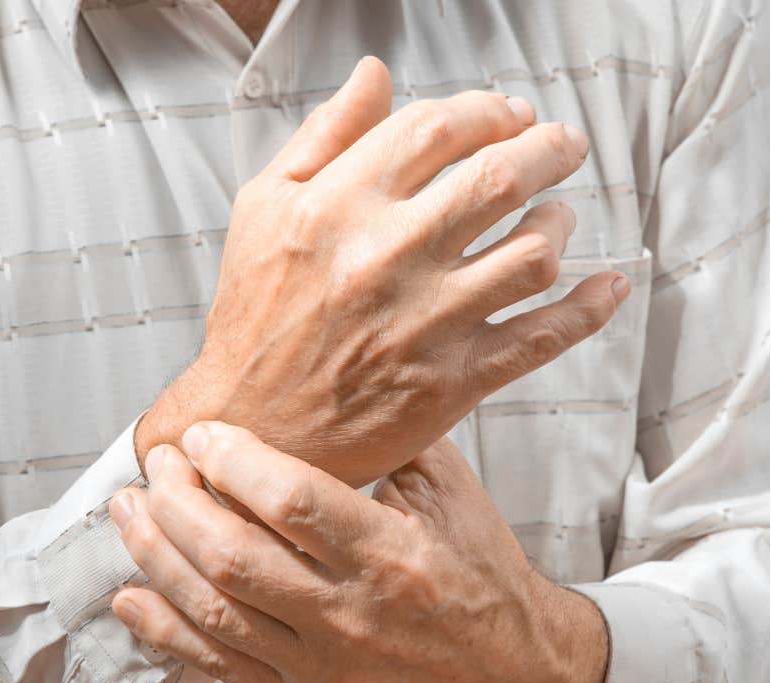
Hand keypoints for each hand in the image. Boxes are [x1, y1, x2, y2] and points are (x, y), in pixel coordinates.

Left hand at [111, 422, 608, 682]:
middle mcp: (350, 615)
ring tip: (129, 513)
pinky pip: (218, 666)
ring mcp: (320, 664)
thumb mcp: (451, 492)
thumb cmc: (480, 573)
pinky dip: (166, 631)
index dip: (234, 462)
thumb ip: (389, 443)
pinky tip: (132, 596)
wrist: (504, 669)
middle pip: (234, 556)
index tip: (203, 435)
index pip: (293, 502)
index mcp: (391, 555)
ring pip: (213, 612)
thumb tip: (321, 397)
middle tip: (158, 464)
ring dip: (158, 556)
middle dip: (178, 501)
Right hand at [134, 57, 629, 485]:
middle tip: (562, 145)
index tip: (507, 114)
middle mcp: (387, 258)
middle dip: (548, 148)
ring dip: (560, 223)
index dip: (488, 111)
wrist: (253, 427)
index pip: (438, 129)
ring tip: (558, 216)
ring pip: (532, 253)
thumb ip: (321, 138)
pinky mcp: (452, 381)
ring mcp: (426, 323)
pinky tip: (607, 287)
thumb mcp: (263, 212)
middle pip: (501, 177)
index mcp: (338, 206)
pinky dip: (587, 309)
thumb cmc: (254, 321)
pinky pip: (540, 338)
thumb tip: (374, 76)